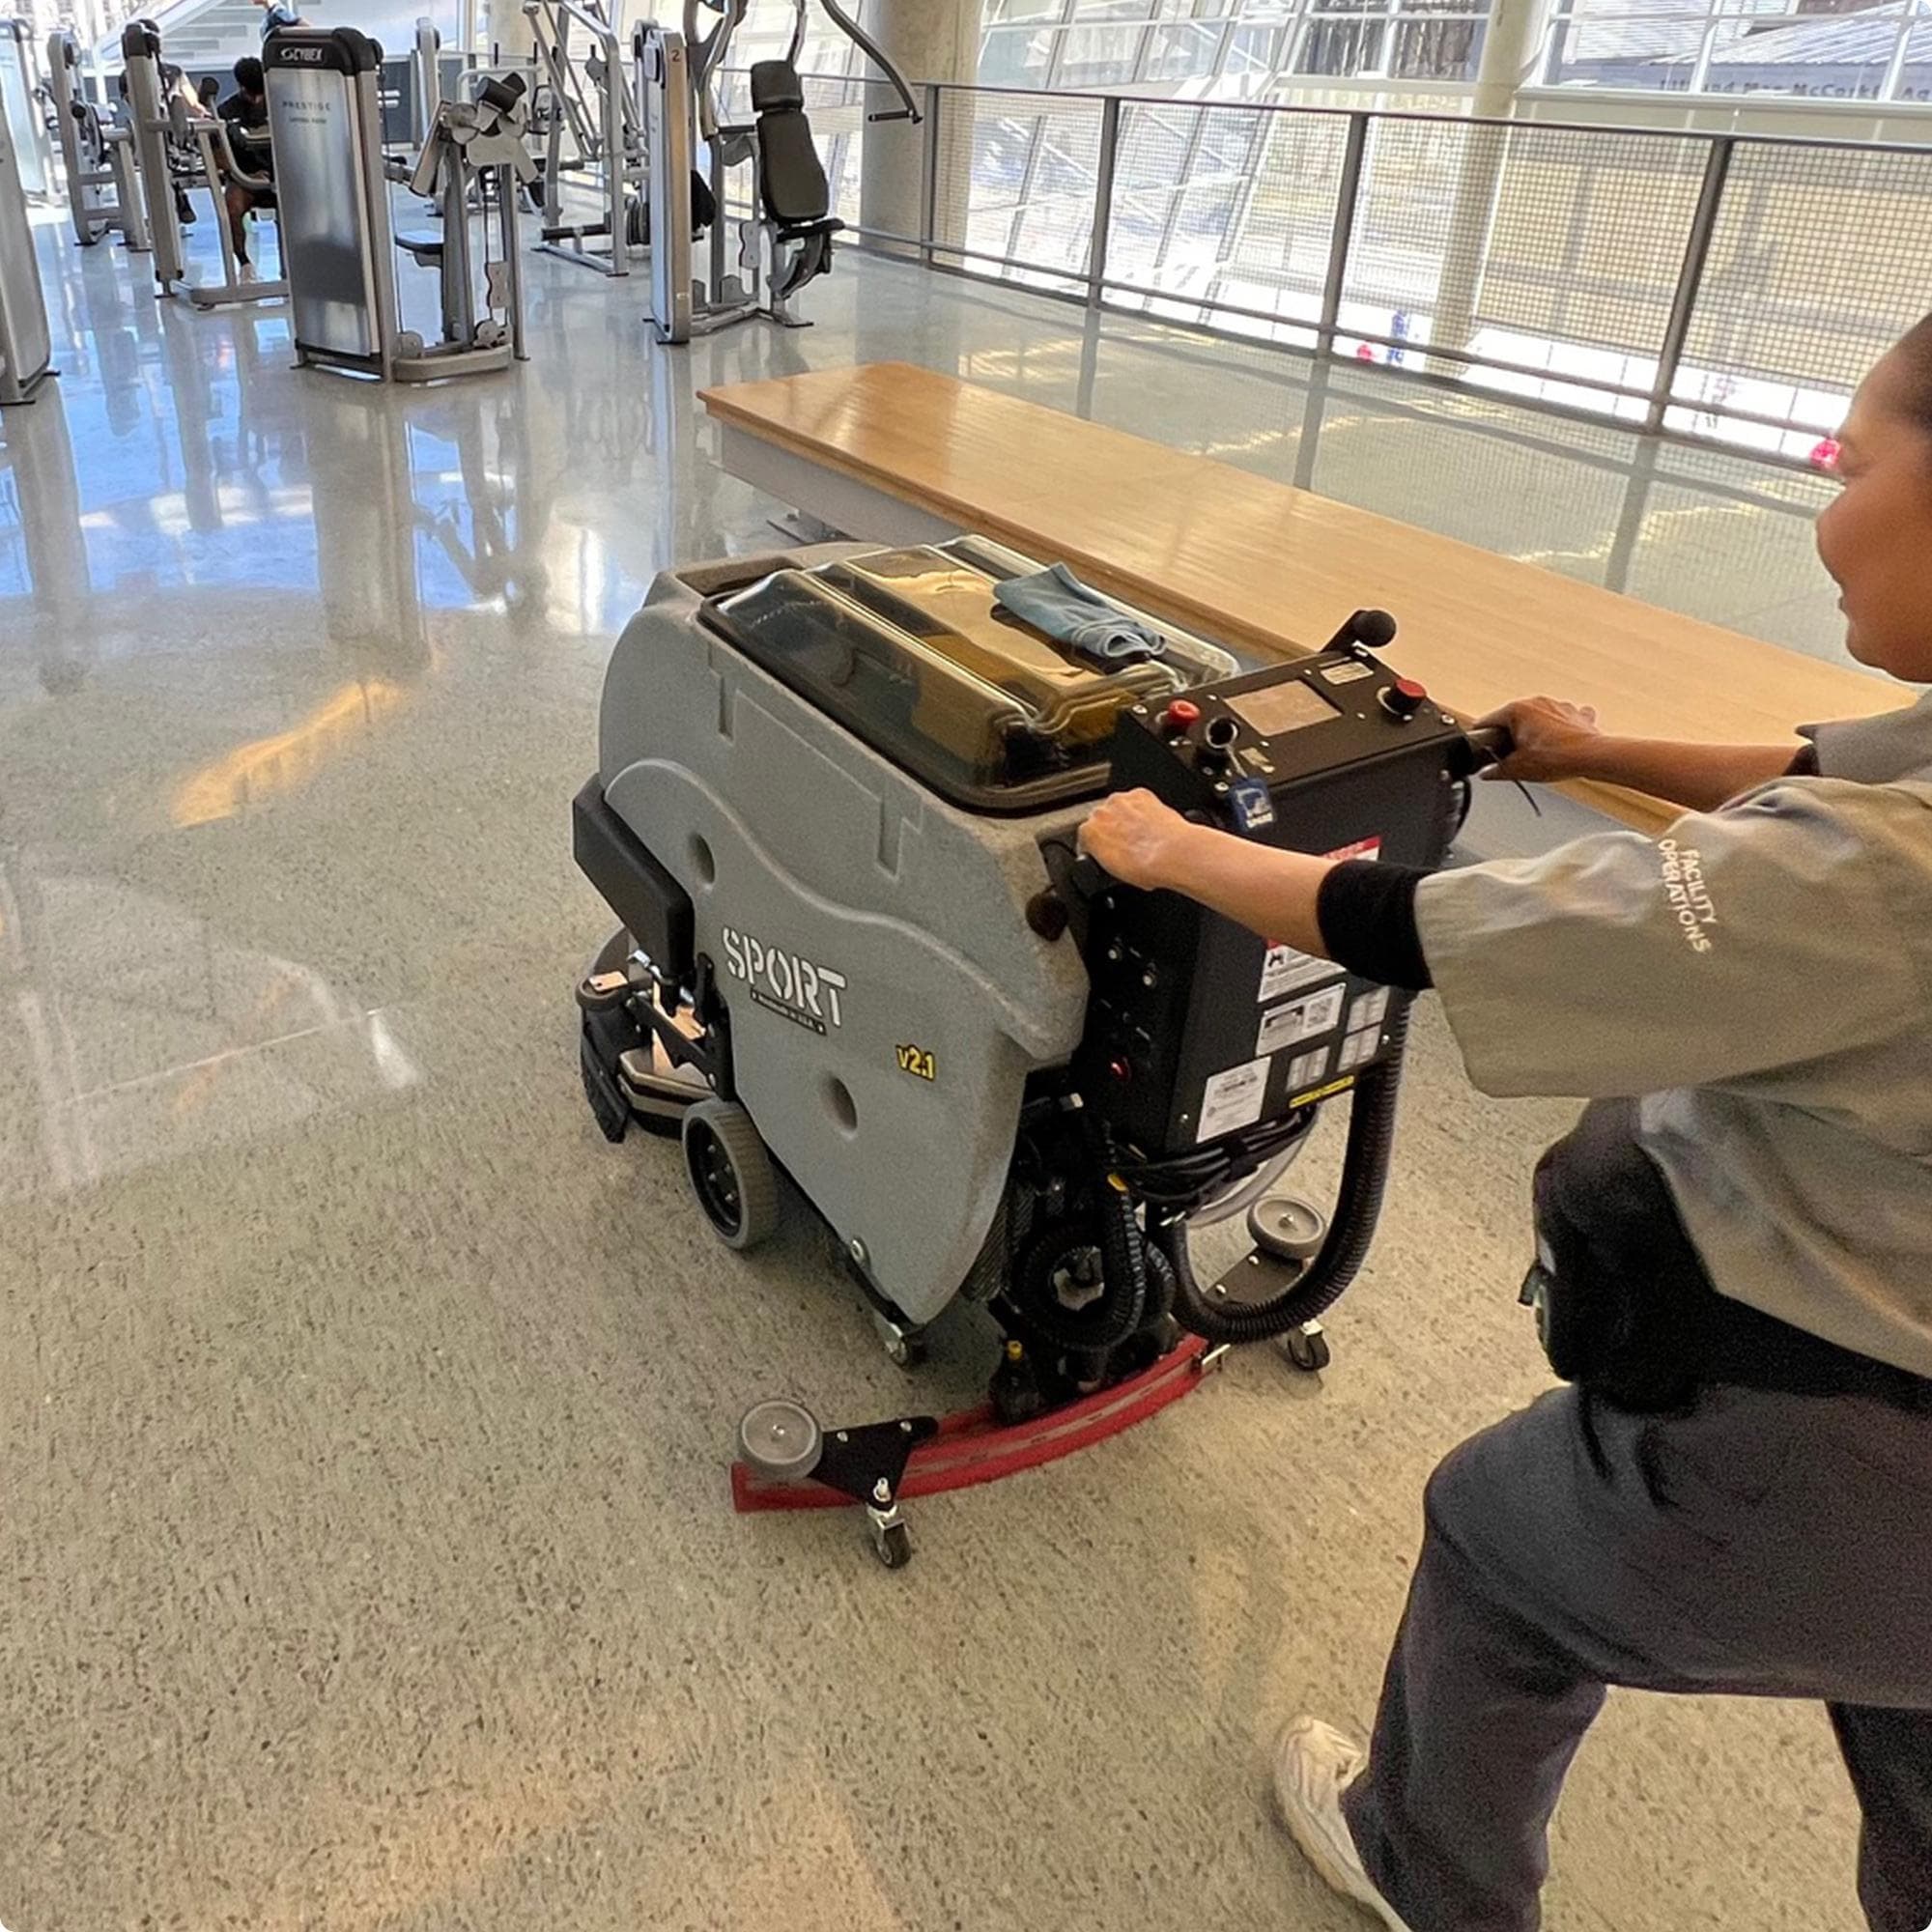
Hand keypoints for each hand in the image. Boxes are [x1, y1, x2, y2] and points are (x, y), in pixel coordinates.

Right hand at [1078, 789, 1194, 889]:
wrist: (1174, 853)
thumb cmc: (1147, 866)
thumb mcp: (1115, 873)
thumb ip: (1106, 858)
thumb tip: (1113, 859)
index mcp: (1089, 832)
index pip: (1086, 838)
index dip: (1098, 848)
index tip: (1109, 854)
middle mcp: (1102, 812)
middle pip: (1102, 820)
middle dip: (1113, 831)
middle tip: (1129, 848)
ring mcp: (1122, 801)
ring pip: (1120, 809)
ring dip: (1128, 819)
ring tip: (1144, 839)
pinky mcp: (1143, 794)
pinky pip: (1139, 802)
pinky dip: (1145, 810)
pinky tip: (1154, 827)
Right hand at [1476, 696, 1603, 783]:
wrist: (1592, 757)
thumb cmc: (1557, 758)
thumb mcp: (1517, 770)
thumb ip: (1496, 771)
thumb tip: (1487, 773)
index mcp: (1517, 710)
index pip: (1488, 721)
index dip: (1482, 738)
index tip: (1481, 748)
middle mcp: (1537, 702)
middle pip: (1513, 719)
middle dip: (1511, 737)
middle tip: (1512, 758)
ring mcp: (1558, 705)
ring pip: (1538, 718)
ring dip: (1535, 732)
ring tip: (1538, 753)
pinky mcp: (1576, 714)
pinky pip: (1563, 719)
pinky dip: (1559, 729)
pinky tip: (1559, 742)